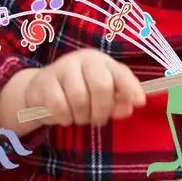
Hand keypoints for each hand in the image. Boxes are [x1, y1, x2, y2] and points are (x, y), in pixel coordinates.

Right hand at [24, 49, 145, 127]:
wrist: (42, 89)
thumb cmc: (80, 91)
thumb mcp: (102, 96)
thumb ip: (118, 101)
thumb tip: (130, 106)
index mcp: (103, 62)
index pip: (121, 73)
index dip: (131, 88)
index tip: (139, 103)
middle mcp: (84, 60)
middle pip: (101, 85)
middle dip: (102, 109)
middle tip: (98, 120)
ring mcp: (63, 68)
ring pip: (79, 98)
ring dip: (82, 116)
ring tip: (80, 117)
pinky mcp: (44, 81)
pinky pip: (59, 106)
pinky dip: (64, 118)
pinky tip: (65, 117)